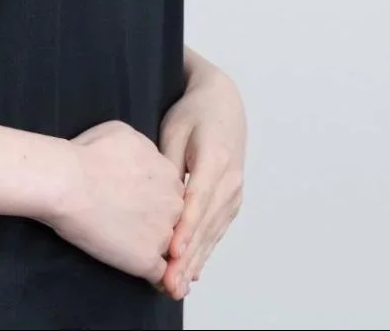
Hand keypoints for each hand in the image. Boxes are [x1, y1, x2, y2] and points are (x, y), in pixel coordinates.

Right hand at [42, 120, 185, 283]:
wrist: (66, 182)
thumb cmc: (85, 155)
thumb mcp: (123, 133)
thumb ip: (144, 149)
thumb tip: (142, 159)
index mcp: (168, 175)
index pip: (171, 194)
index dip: (154, 201)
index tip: (137, 205)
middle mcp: (173, 204)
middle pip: (175, 220)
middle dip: (157, 224)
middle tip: (131, 226)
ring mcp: (162, 234)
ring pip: (169, 248)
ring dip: (153, 249)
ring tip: (132, 251)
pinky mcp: (146, 260)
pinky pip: (159, 275)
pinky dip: (153, 277)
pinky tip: (141, 274)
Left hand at [155, 64, 245, 298]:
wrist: (224, 103)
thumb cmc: (193, 114)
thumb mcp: (174, 130)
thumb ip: (166, 165)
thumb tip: (155, 198)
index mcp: (214, 159)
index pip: (198, 201)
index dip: (186, 230)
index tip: (173, 253)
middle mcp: (230, 180)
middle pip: (206, 224)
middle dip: (189, 257)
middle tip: (170, 284)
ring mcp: (235, 191)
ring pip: (213, 233)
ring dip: (196, 261)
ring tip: (178, 287)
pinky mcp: (233, 199)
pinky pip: (217, 229)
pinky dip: (205, 251)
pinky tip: (193, 271)